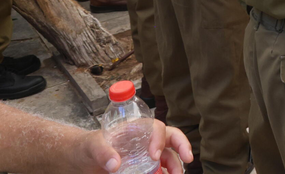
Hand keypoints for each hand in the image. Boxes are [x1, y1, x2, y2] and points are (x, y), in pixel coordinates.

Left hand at [74, 120, 191, 173]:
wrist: (82, 161)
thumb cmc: (88, 147)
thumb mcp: (92, 146)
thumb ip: (102, 152)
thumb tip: (114, 164)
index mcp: (137, 129)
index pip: (156, 128)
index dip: (159, 140)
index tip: (154, 157)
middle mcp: (147, 140)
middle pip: (172, 138)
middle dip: (182, 146)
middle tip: (188, 158)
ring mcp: (147, 155)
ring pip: (170, 156)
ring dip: (176, 165)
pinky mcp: (145, 168)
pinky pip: (161, 170)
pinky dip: (166, 173)